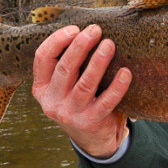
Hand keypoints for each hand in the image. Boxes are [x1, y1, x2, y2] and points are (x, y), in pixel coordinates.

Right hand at [32, 24, 131, 157]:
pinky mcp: (90, 122)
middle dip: (80, 46)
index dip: (57, 40)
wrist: (92, 138)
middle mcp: (52, 101)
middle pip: (65, 68)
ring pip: (85, 84)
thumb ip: (69, 64)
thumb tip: (87, 30)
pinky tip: (126, 72)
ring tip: (109, 44)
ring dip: (98, 62)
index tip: (75, 28)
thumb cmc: (80, 101)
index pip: (42, 58)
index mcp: (42, 88)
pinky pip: (106, 101)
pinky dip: (117, 86)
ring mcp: (70, 114)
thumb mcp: (65, 86)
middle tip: (96, 30)